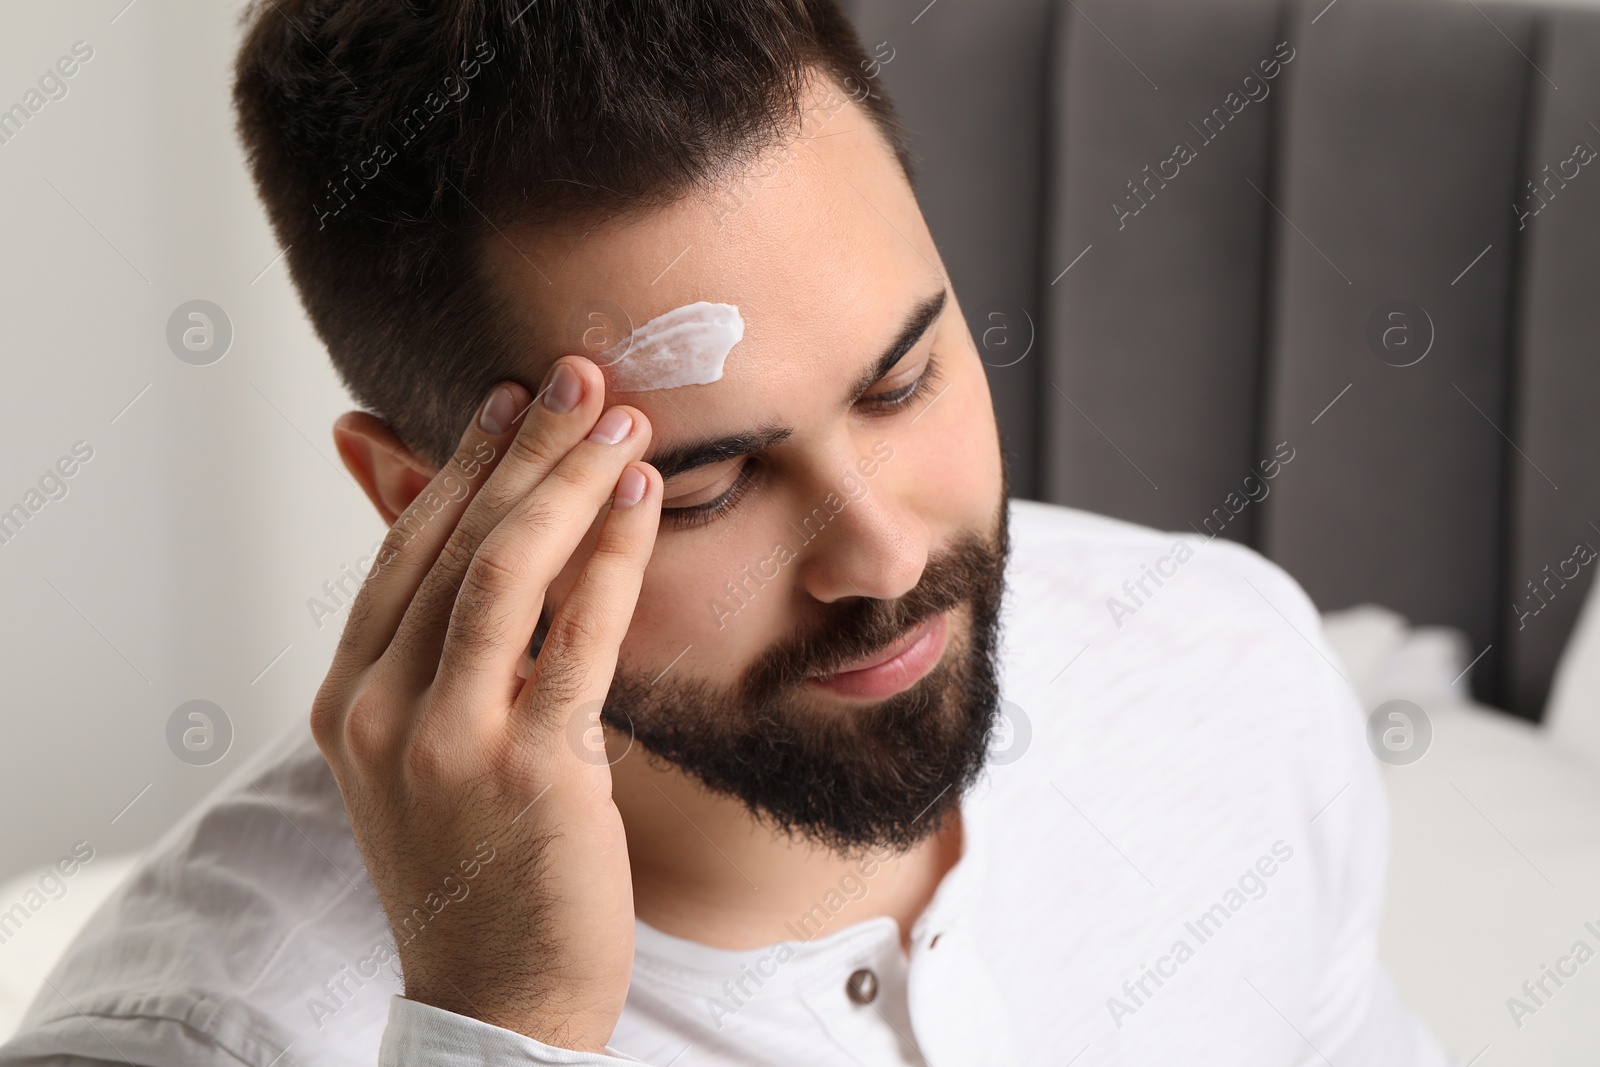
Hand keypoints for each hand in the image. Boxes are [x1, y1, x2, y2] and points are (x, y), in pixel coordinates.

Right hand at [312, 356, 659, 1052]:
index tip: (510, 402)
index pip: (404, 551)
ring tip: (620, 419)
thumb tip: (467, 557)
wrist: (496, 996)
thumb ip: (441, 652)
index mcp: (347, 700)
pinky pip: (575, 635)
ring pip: (505, 571)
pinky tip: (641, 501)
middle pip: (454, 542)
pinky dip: (611, 555)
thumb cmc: (474, 869)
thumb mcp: (425, 754)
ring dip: (567, 482)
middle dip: (524, 448)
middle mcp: (380, 711)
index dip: (461, 465)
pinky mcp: (529, 768)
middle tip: (579, 375)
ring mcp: (447, 740)